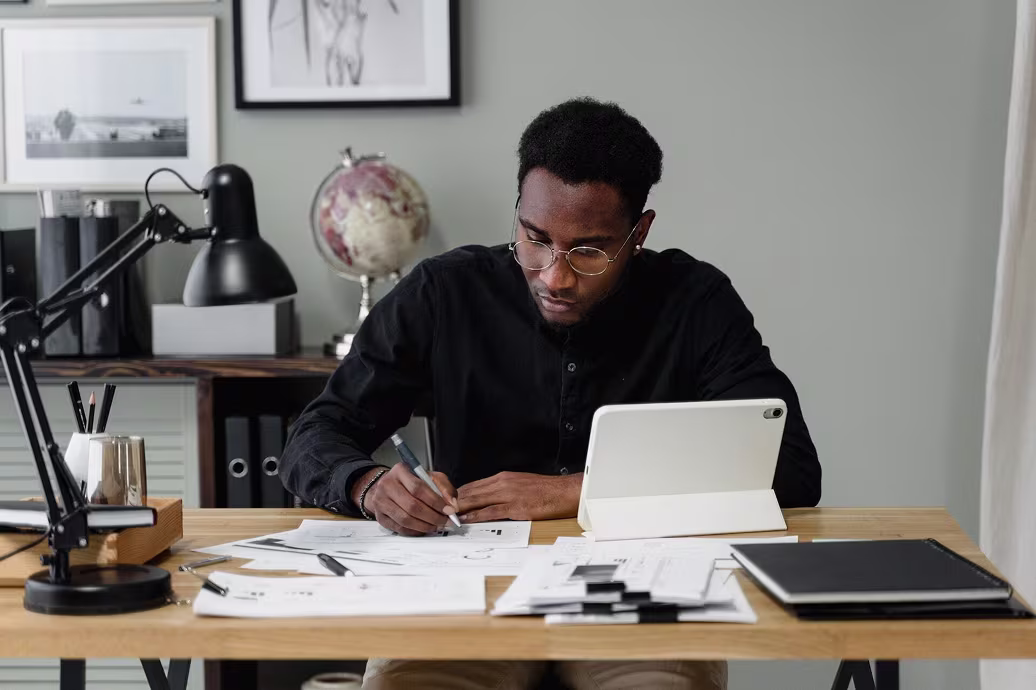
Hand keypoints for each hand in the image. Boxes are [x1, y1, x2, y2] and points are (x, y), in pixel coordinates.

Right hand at [352, 464, 458, 536]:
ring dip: (425, 526)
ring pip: (405, 519)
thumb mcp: (430, 477)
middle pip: (412, 506)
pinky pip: (399, 528)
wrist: (389, 486)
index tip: (449, 510)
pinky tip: (424, 528)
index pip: (418, 488)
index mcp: (400, 471)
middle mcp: (386, 485)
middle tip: (445, 521)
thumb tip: (452, 505)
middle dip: (433, 517)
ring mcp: (380, 501)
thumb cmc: (411, 482)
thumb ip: (444, 488)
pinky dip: (415, 531)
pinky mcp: (379, 516)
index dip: (436, 502)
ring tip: (436, 526)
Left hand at [456, 471, 581, 522]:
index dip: (457, 494)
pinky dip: (475, 516)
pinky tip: (466, 520)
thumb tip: (488, 498)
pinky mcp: (516, 507)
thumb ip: (503, 490)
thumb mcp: (520, 484)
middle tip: (440, 509)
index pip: (473, 485)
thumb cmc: (546, 490)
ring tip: (447, 516)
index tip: (446, 501)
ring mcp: (508, 494)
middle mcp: (503, 483)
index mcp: (503, 477)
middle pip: (471, 491)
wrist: (564, 492)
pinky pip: (490, 511)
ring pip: (477, 500)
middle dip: (453, 501)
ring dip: (460, 508)